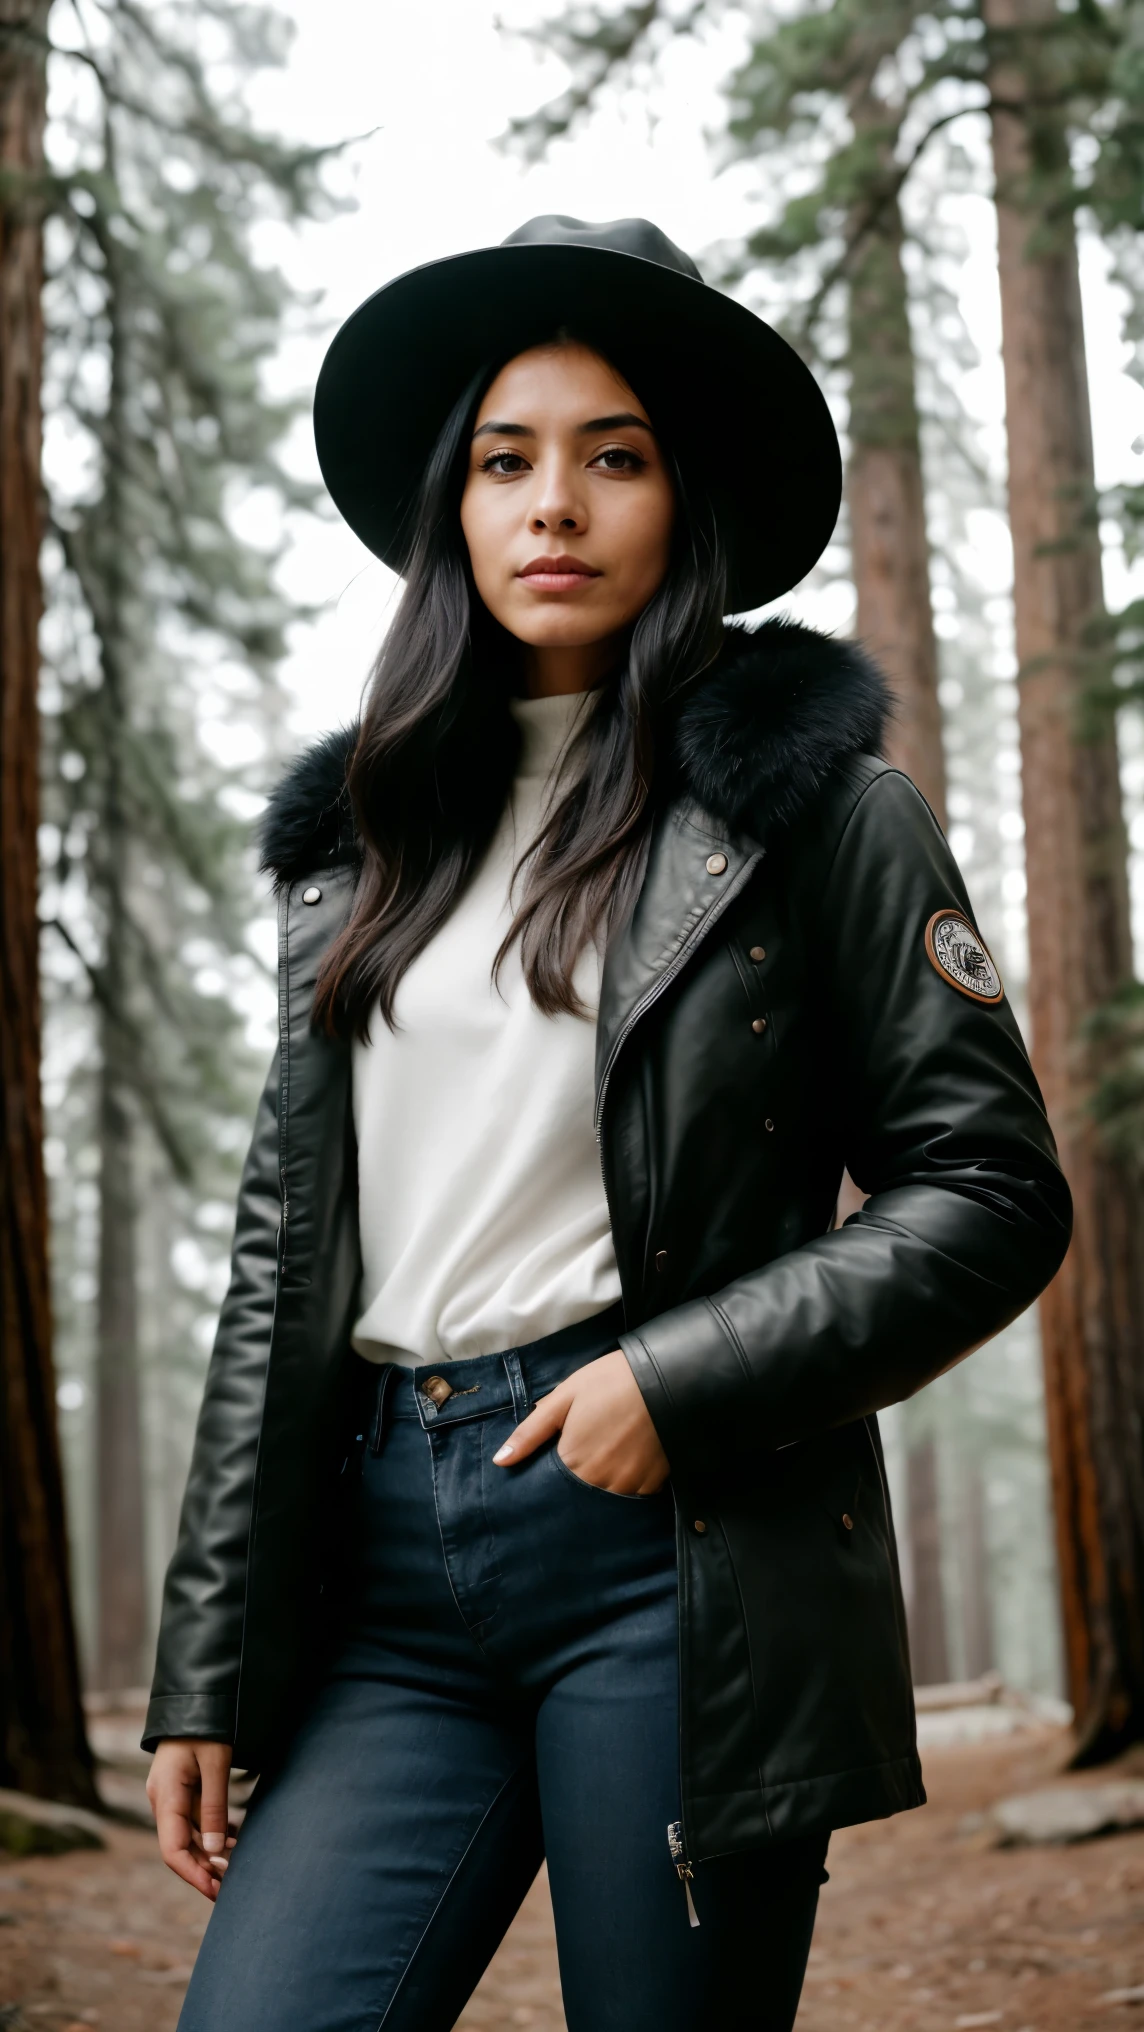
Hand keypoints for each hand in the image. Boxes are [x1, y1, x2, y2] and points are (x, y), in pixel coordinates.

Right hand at [147, 1738, 235, 1900]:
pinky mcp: (180, 1792)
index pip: (173, 1850)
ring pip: (188, 1837)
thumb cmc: (206, 1727)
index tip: (216, 1890)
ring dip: (210, 1854)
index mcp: (165, 1795)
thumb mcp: (215, 1763)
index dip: (193, 1874)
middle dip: (205, 1869)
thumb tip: (213, 1851)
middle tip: (233, 1885)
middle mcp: (162, 1801)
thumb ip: (214, 1806)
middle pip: (180, 1848)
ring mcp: (170, 1797)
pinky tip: (233, 1841)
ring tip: (237, 1866)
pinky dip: (212, 1835)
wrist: (195, 1699)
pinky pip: (193, 1822)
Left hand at [493, 1350, 669, 1494]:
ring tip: (607, 1454)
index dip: (550, 1475)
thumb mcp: (565, 1398)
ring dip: (601, 1483)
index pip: (551, 1486)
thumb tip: (500, 1461)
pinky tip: (628, 1458)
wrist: (666, 1376)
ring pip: (606, 1497)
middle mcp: (600, 1481)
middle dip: (576, 1480)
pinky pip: (633, 1495)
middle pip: (578, 1494)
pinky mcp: (653, 1483)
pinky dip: (627, 1482)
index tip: (556, 1461)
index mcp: (573, 1460)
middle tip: (585, 1451)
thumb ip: (530, 1432)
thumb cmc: (611, 1381)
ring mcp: (629, 1485)